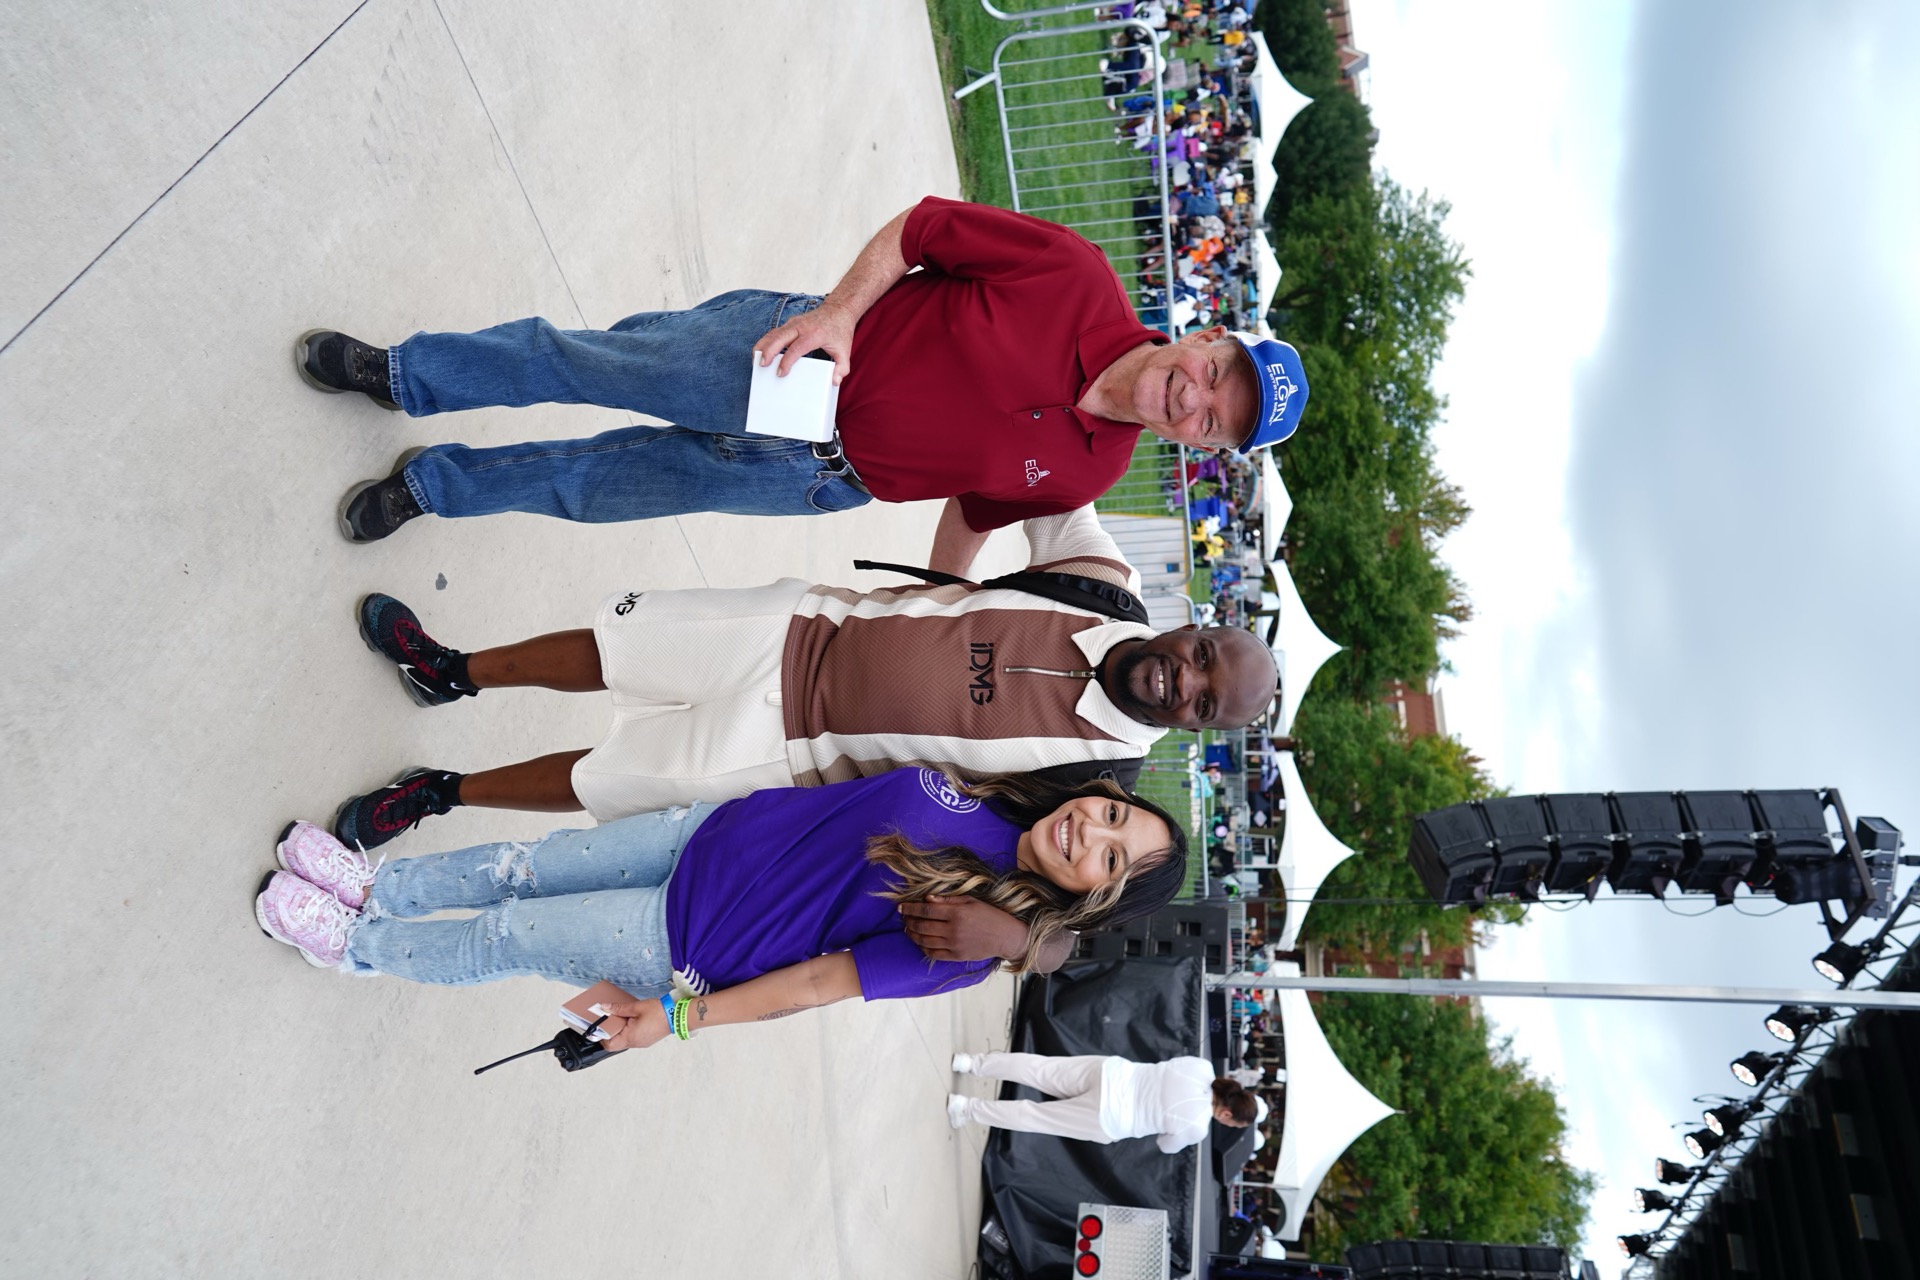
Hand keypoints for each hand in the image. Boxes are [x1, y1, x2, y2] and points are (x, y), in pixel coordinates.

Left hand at [598, 998, 669, 1051]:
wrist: (678, 1015)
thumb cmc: (659, 1011)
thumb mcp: (636, 1007)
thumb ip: (618, 1008)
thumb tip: (604, 1007)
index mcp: (630, 1037)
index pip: (609, 1045)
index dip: (601, 1036)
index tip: (599, 1026)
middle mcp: (635, 1043)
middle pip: (616, 1043)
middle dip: (611, 1031)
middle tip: (609, 1018)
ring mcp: (642, 1043)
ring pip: (624, 1040)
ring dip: (620, 1030)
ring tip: (621, 1016)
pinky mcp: (647, 1040)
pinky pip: (633, 1038)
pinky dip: (629, 1030)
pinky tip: (632, 1019)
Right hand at [752, 300, 856, 383]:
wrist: (839, 309)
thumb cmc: (840, 330)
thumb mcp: (845, 351)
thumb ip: (842, 368)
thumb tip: (835, 381)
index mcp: (814, 334)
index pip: (796, 348)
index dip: (787, 361)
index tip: (781, 373)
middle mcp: (801, 327)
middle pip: (780, 337)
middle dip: (768, 351)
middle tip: (761, 365)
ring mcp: (794, 323)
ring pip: (774, 333)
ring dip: (763, 345)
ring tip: (756, 359)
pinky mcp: (790, 323)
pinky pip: (775, 332)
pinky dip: (766, 341)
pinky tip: (761, 351)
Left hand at [899, 895, 1030, 962]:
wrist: (1005, 936)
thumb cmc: (989, 915)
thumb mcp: (971, 901)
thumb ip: (948, 900)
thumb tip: (927, 899)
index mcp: (957, 913)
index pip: (926, 910)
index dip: (911, 908)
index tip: (901, 907)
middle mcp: (953, 929)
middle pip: (922, 925)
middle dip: (909, 921)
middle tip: (903, 917)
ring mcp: (954, 944)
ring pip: (924, 940)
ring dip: (913, 934)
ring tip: (908, 929)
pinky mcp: (956, 956)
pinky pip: (933, 954)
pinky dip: (923, 948)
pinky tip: (920, 942)